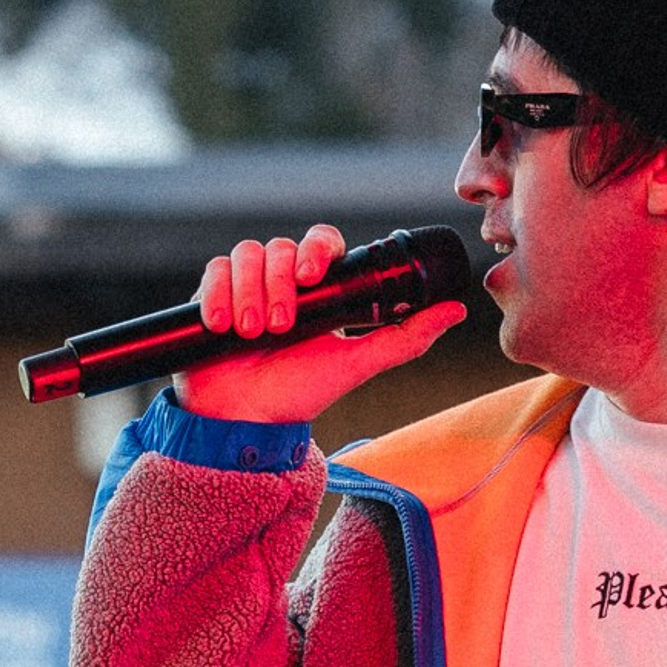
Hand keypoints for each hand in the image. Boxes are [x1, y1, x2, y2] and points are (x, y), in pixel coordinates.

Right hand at [178, 225, 466, 426]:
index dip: (317, 249)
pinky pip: (214, 272)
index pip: (320, 243)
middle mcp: (280, 284)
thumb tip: (455, 310)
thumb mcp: (355, 365)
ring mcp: (244, 289)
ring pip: (246, 255)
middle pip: (280, 247)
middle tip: (281, 326)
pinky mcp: (211, 297)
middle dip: (280, 284)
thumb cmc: (298, 396)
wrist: (243, 422)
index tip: (314, 274)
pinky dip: (219, 294)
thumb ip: (404, 338)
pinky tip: (223, 324)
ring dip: (250, 292)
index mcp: (318, 291)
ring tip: (252, 333)